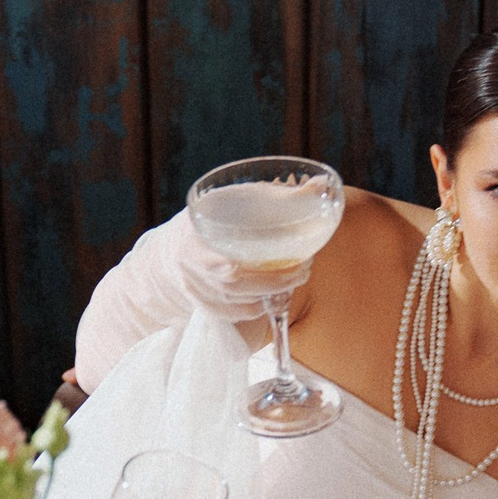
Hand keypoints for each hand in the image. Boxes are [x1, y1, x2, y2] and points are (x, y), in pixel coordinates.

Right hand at [170, 209, 307, 323]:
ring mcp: (196, 291)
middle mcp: (189, 269)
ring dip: (269, 292)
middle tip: (301, 269)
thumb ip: (275, 196)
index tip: (232, 266)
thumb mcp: (234, 199)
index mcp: (190, 237)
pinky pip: (233, 314)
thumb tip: (320, 184)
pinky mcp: (206, 306)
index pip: (201, 256)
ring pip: (234, 301)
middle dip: (269, 279)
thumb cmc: (214, 217)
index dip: (215, 264)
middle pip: (229, 284)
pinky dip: (256, 307)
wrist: (177, 248)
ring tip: (297, 276)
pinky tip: (275, 295)